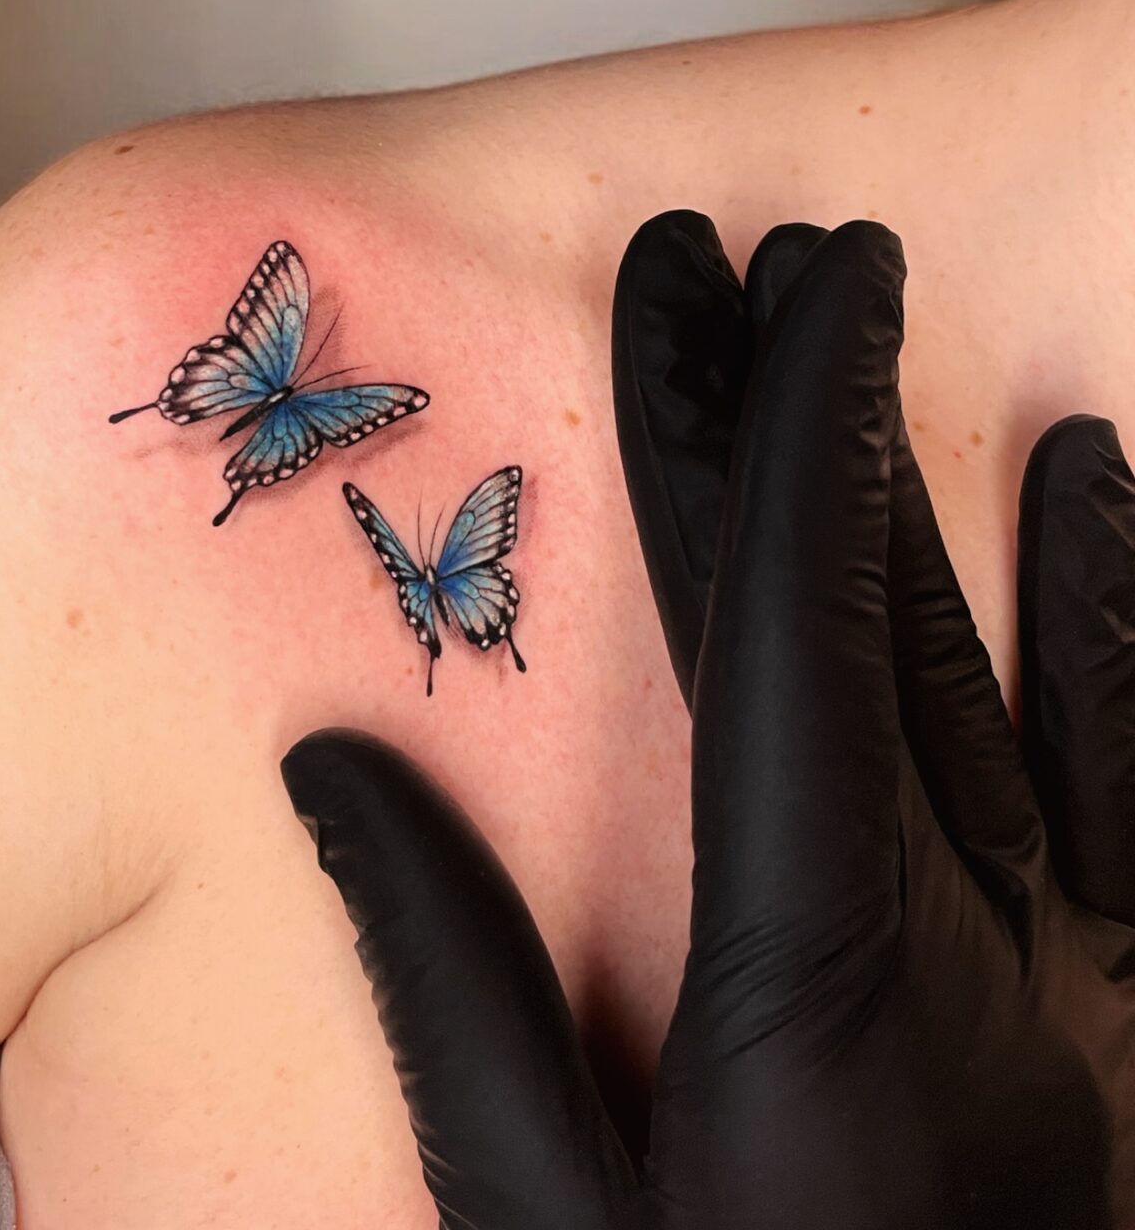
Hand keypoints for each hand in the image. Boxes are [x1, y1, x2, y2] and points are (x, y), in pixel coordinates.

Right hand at [281, 218, 1134, 1226]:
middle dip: (809, 419)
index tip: (732, 281)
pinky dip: (1125, 606)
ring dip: (948, 479)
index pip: (778, 625)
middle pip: (877, 608)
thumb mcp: (548, 1223)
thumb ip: (450, 992)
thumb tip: (341, 770)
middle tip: (777, 263)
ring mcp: (1083, 956)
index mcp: (812, 968)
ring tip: (902, 327)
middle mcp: (968, 927)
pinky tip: (1110, 482)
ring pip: (1018, 655)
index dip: (750, 434)